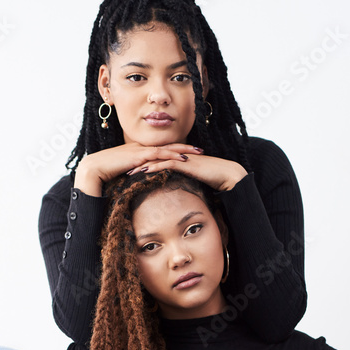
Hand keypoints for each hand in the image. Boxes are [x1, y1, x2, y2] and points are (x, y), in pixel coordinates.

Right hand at [74, 143, 205, 195]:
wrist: (92, 171)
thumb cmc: (104, 177)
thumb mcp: (123, 177)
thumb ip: (133, 179)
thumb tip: (140, 188)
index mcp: (137, 153)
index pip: (160, 150)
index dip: (175, 150)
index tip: (190, 154)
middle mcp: (140, 148)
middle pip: (167, 146)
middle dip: (185, 147)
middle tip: (201, 150)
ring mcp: (139, 150)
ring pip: (165, 148)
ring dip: (183, 149)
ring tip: (198, 152)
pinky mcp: (137, 156)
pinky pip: (158, 154)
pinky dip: (171, 155)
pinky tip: (182, 158)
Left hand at [127, 151, 246, 191]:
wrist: (227, 175)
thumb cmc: (213, 180)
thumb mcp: (194, 181)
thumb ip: (184, 182)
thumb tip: (177, 193)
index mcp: (179, 159)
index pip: (157, 160)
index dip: (143, 164)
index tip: (130, 171)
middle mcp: (178, 156)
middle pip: (153, 157)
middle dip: (138, 163)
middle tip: (123, 169)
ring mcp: (182, 158)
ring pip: (157, 159)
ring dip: (142, 165)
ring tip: (128, 172)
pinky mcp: (186, 163)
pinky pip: (167, 164)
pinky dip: (154, 167)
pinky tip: (144, 172)